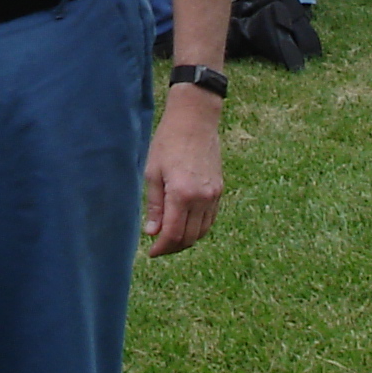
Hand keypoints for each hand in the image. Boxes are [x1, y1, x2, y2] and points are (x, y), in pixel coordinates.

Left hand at [143, 84, 223, 255]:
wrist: (195, 120)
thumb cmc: (168, 142)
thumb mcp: (153, 172)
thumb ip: (154, 205)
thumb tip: (152, 233)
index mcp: (182, 194)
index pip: (173, 234)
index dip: (162, 247)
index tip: (152, 252)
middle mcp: (202, 197)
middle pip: (189, 237)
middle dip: (173, 247)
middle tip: (158, 247)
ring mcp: (213, 194)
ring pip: (202, 231)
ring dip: (187, 240)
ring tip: (170, 239)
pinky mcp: (219, 189)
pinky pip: (210, 219)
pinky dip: (198, 228)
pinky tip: (185, 225)